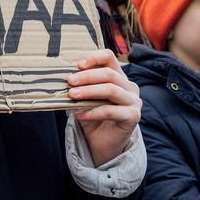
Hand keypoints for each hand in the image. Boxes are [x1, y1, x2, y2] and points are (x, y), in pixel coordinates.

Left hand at [67, 50, 141, 165]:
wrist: (101, 142)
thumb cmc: (92, 116)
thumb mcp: (85, 97)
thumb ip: (80, 85)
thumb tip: (65, 76)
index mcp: (118, 76)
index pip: (109, 57)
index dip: (93, 57)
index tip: (77, 64)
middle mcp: (129, 86)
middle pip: (109, 74)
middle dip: (86, 77)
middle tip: (69, 81)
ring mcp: (134, 101)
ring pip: (111, 90)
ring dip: (89, 91)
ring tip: (72, 95)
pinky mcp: (133, 116)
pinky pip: (111, 110)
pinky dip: (93, 111)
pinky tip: (80, 114)